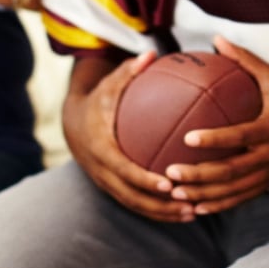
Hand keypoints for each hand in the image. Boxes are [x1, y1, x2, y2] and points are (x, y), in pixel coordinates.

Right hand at [62, 53, 199, 222]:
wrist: (74, 122)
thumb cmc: (100, 99)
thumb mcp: (110, 83)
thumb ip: (129, 71)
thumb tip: (151, 53)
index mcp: (102, 147)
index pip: (124, 169)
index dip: (145, 180)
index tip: (168, 184)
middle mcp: (102, 171)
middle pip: (132, 196)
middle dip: (160, 205)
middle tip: (190, 203)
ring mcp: (106, 183)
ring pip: (135, 205)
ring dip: (163, 213)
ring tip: (194, 213)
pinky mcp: (113, 188)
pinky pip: (136, 203)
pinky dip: (158, 210)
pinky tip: (184, 210)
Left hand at [163, 36, 268, 215]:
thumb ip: (246, 60)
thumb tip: (217, 39)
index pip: (241, 136)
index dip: (215, 139)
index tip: (188, 137)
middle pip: (232, 171)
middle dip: (200, 176)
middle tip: (169, 171)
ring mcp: (268, 174)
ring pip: (233, 191)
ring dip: (203, 195)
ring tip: (174, 193)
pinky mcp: (266, 185)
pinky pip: (240, 199)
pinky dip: (218, 205)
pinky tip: (195, 208)